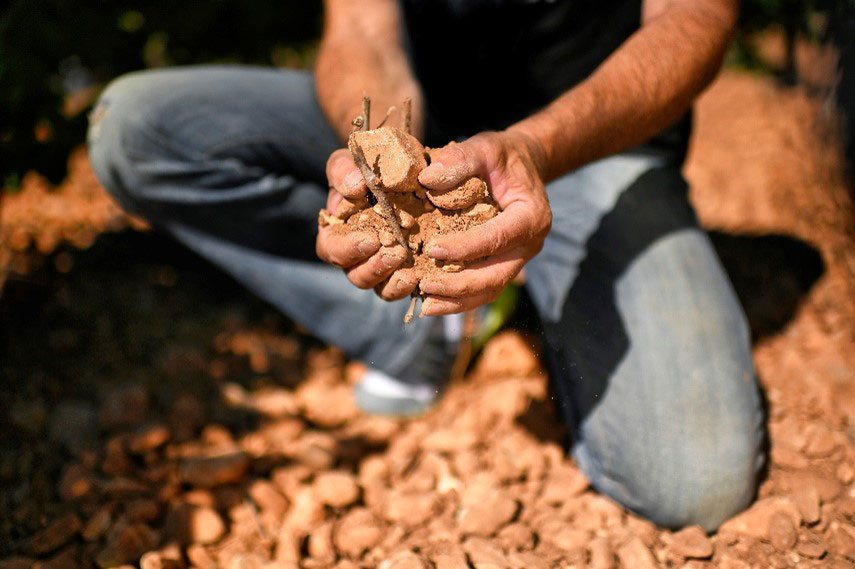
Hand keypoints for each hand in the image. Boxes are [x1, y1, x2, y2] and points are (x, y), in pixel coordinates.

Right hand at [316, 149, 411, 291]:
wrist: (407, 167)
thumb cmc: (373, 164)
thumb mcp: (354, 160)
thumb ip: (345, 171)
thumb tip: (354, 187)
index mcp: (336, 229)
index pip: (330, 248)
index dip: (347, 248)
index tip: (370, 238)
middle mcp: (355, 253)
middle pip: (354, 273)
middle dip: (372, 266)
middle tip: (395, 251)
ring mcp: (379, 264)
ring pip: (377, 285)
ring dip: (390, 276)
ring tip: (407, 258)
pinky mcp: (403, 270)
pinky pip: (400, 287)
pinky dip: (406, 285)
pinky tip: (418, 275)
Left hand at [417, 130, 551, 314]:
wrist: (521, 167)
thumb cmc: (503, 157)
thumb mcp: (485, 147)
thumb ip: (460, 160)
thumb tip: (426, 179)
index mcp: (531, 216)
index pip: (498, 237)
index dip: (466, 247)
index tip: (433, 249)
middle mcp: (530, 244)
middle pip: (496, 275)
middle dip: (460, 285)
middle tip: (425, 284)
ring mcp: (519, 259)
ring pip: (491, 289)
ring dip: (458, 300)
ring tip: (426, 305)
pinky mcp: (505, 266)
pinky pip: (485, 290)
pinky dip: (460, 300)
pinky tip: (433, 303)